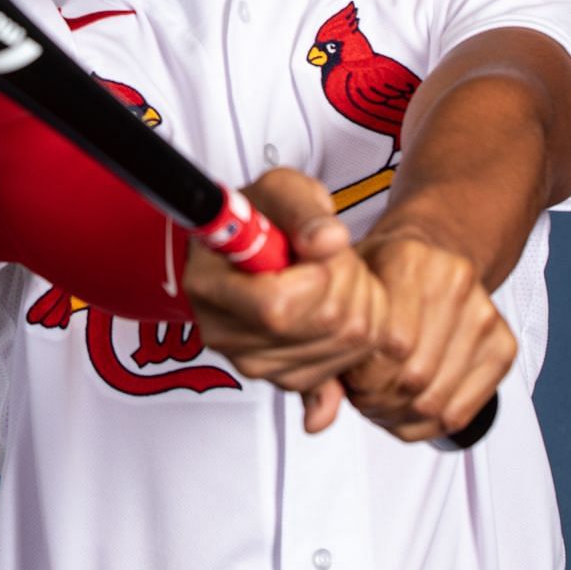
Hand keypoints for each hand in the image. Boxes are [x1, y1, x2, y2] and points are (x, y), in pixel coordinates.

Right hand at [184, 167, 387, 432]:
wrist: (251, 249)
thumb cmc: (259, 217)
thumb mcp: (279, 190)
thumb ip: (304, 209)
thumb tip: (330, 241)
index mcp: (210, 284)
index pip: (276, 307)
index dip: (316, 276)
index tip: (315, 248)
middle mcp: (226, 334)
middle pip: (323, 323)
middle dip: (349, 278)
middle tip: (330, 253)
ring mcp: (257, 364)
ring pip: (348, 344)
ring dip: (360, 300)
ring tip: (332, 274)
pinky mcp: (287, 379)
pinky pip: (350, 363)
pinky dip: (360, 331)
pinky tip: (337, 304)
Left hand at [342, 221, 516, 443]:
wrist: (433, 253)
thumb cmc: (381, 275)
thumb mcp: (345, 287)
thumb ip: (327, 336)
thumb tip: (320, 413)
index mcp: (409, 259)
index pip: (392, 344)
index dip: (362, 376)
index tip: (349, 377)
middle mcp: (455, 282)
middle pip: (416, 376)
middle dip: (379, 399)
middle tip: (362, 395)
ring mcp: (485, 314)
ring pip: (437, 402)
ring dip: (400, 415)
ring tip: (381, 402)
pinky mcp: (504, 345)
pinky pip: (461, 414)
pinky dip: (426, 426)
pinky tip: (406, 411)